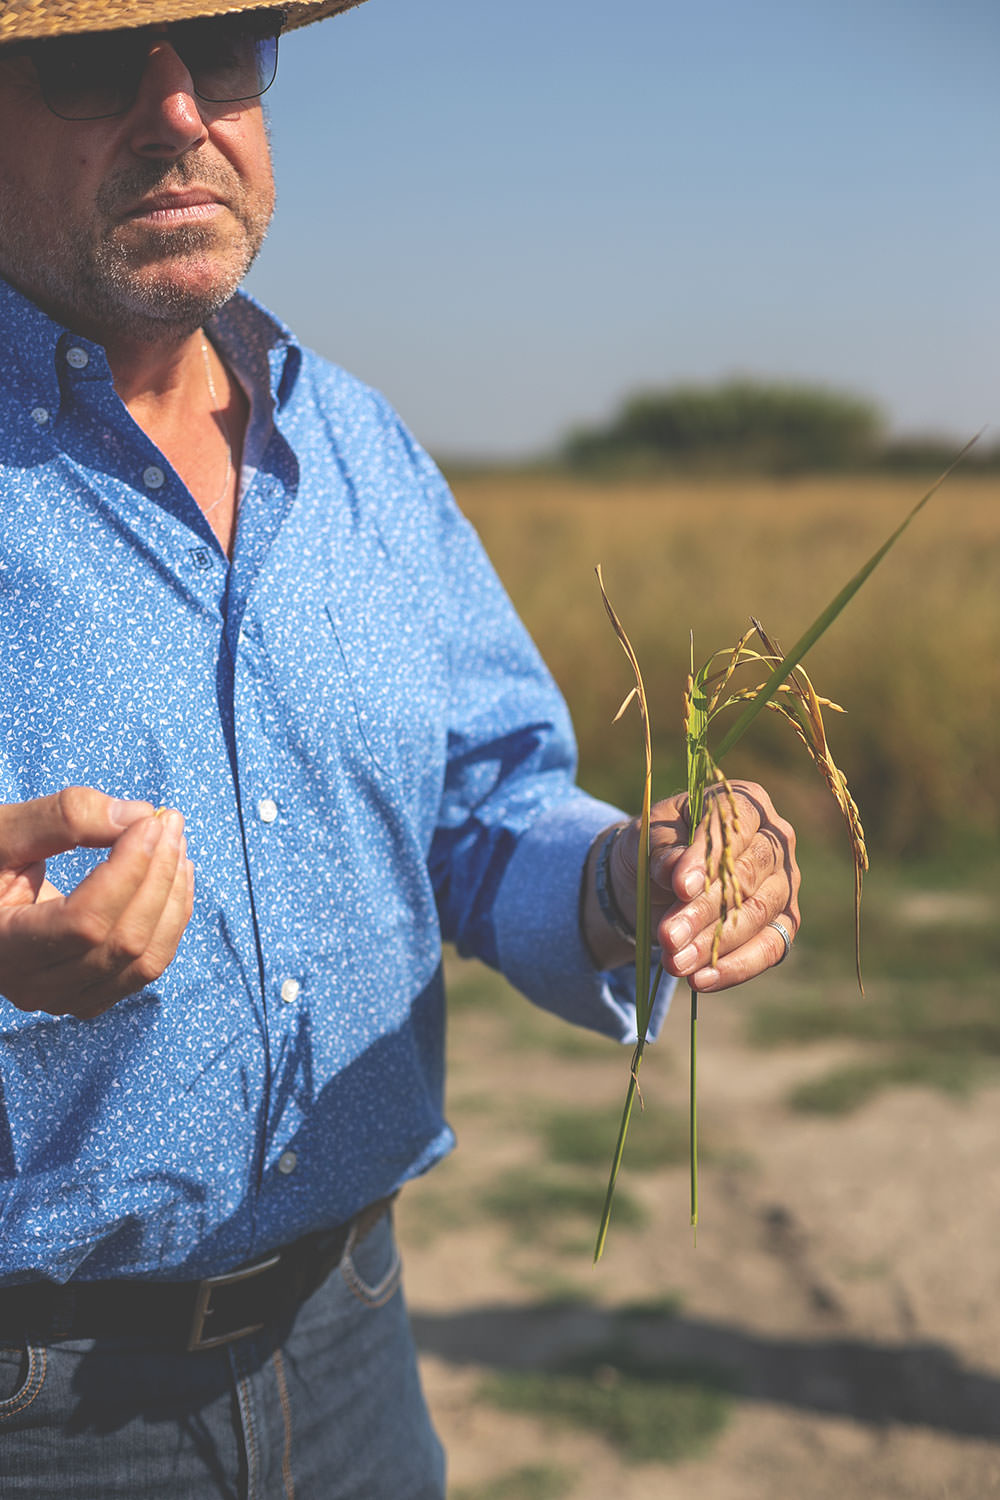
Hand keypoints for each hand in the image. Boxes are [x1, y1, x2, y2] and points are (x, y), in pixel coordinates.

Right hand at [0, 788, 193, 1018]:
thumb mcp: (2, 833)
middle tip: (171, 822)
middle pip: (123, 942)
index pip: (85, 923)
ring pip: (146, 961)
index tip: (150, 821)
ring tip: (178, 843)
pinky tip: (176, 875)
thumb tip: (138, 816)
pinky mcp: (94, 995)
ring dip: (173, 897)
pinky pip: (148, 966)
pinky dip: (171, 918)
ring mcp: (68, 1000)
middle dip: (159, 875)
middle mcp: (34, 987)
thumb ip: (63, 819)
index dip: (129, 870)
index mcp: (2, 948)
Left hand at [599, 780, 799, 989]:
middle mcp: (775, 839)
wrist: (660, 881)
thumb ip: (662, 849)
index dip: (706, 858)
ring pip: (757, 915)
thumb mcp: (647, 837)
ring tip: (674, 963)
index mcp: (743, 802)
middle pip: (746, 876)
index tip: (679, 887)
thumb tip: (677, 872)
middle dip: (703, 911)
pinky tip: (701, 980)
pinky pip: (770, 949)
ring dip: (714, 944)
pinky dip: (736, 967)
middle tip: (667, 936)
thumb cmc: (658, 846)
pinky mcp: (784, 923)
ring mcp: (785, 883)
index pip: (732, 827)